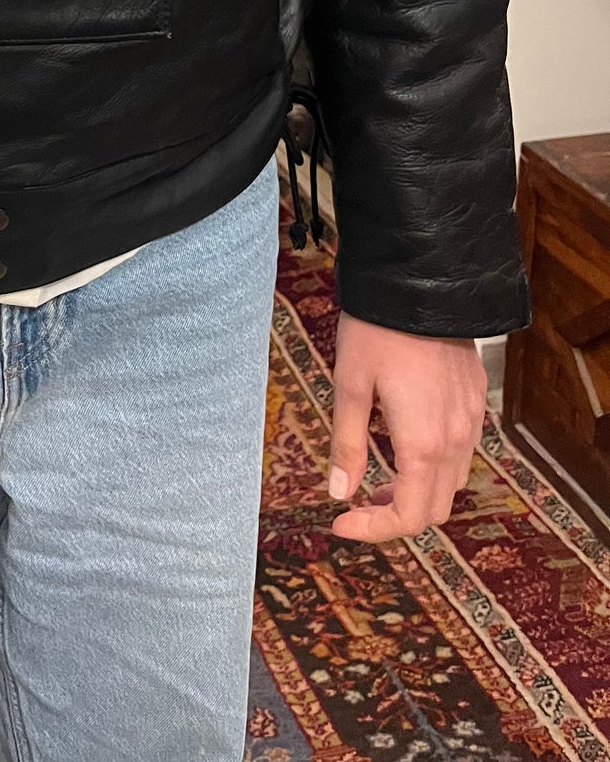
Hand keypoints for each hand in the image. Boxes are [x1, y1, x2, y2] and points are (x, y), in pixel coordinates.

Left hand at [327, 312, 485, 541]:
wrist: (421, 284)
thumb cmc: (378, 332)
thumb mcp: (350, 386)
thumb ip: (347, 445)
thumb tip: (339, 493)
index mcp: (423, 444)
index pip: (410, 516)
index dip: (375, 530)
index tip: (342, 524)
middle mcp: (456, 440)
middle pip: (436, 508)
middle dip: (395, 514)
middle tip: (358, 503)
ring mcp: (471, 421)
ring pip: (451, 482)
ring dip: (417, 491)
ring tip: (378, 474)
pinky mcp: (474, 401)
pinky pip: (460, 452)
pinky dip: (433, 465)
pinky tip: (403, 442)